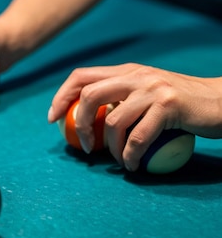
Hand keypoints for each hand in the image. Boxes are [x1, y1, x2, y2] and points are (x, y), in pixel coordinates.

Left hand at [48, 63, 221, 170]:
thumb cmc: (184, 107)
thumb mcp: (150, 94)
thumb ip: (123, 99)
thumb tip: (88, 122)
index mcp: (127, 71)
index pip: (81, 76)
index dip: (61, 96)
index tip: (53, 120)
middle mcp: (136, 75)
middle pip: (89, 95)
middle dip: (78, 124)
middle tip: (84, 147)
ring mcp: (152, 89)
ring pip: (113, 121)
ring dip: (109, 148)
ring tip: (116, 161)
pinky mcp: (168, 106)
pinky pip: (137, 137)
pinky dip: (129, 156)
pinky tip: (131, 166)